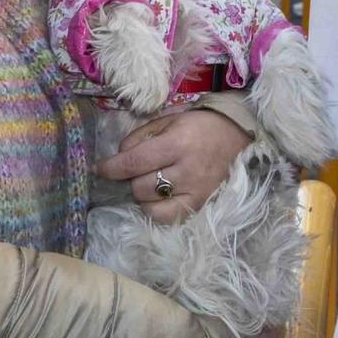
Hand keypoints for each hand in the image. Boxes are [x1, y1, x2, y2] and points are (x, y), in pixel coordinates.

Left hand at [96, 108, 249, 223]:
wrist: (237, 135)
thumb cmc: (199, 124)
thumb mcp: (168, 119)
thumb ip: (141, 137)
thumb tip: (119, 157)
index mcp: (177, 143)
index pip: (134, 162)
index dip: (111, 168)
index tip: (100, 169)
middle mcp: (186, 170)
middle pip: (140, 186)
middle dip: (131, 179)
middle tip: (137, 170)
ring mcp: (195, 191)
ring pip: (150, 205)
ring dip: (143, 194)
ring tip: (150, 182)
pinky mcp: (201, 204)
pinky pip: (167, 218)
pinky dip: (156, 210)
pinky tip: (159, 198)